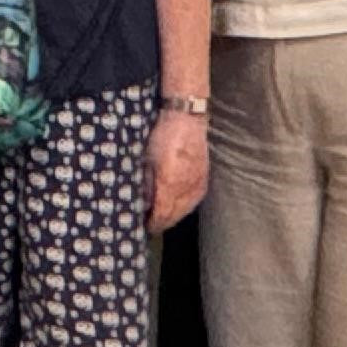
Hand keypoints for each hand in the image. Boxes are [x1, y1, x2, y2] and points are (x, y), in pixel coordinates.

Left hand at [146, 110, 208, 231]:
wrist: (187, 119)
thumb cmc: (162, 136)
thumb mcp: (147, 159)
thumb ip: (145, 183)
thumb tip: (141, 202)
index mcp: (170, 183)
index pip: (163, 214)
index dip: (153, 223)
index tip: (143, 227)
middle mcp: (187, 188)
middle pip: (174, 215)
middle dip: (161, 223)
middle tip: (150, 225)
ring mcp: (198, 184)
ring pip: (185, 210)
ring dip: (173, 217)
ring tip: (161, 219)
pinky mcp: (204, 179)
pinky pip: (193, 201)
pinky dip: (184, 208)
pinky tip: (176, 208)